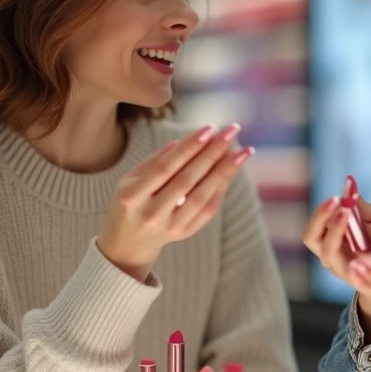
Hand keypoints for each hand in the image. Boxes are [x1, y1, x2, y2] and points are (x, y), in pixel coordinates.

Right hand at [97, 124, 252, 280]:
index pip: (166, 167)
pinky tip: (231, 171)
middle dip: (212, 153)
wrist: (127, 243)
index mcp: (132, 196)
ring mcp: (169, 227)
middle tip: (232, 131)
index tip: (210, 128)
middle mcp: (151, 213)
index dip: (189, 147)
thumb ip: (156, 160)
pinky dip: (220, 189)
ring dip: (224, 172)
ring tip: (242, 152)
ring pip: (201, 196)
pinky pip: (207, 210)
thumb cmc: (130, 201)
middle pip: (187, 180)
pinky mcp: (184, 234)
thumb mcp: (131, 178)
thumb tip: (186, 141)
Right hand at [302, 194, 370, 341]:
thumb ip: (359, 204)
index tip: (339, 195)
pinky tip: (357, 242)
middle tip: (336, 201)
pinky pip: (347, 269)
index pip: (315, 225)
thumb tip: (349, 181)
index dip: (323, 210)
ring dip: (335, 229)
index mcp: (331, 239)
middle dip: (320, 217)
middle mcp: (330, 255)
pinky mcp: (356, 281)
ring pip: (327, 251)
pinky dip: (350, 255)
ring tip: (347, 212)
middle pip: (310, 237)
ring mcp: (341, 270)